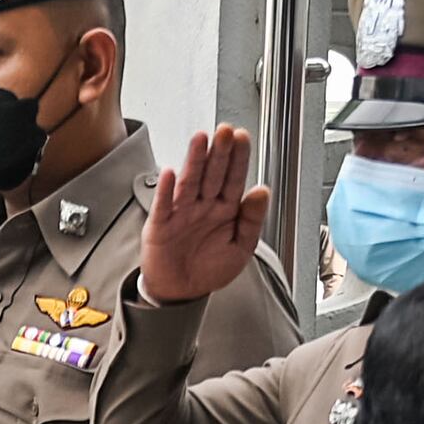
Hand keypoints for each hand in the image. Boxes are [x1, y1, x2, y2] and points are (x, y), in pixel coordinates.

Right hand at [140, 124, 268, 306]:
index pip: (234, 178)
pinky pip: (163, 205)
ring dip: (194, 160)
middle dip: (219, 151)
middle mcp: (203, 206)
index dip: (238, 158)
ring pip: (190, 182)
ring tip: (201, 139)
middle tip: (225, 130)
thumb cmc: (209, 269)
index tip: (242, 137)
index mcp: (225, 209)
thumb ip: (253, 220)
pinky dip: (166, 190)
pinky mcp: (161, 225)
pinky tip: (170, 174)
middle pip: (212, 173)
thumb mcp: (241, 248)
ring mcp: (181, 213)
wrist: (181, 292)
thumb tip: (262, 191)